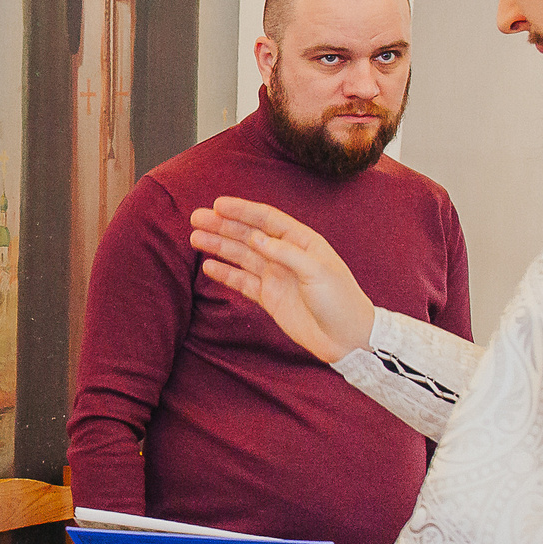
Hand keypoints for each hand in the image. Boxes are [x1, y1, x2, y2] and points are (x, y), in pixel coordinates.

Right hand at [188, 197, 374, 362]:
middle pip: (248, 235)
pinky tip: (208, 266)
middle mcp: (286, 256)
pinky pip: (242, 282)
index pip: (267, 220)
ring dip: (219, 247)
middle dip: (223, 226)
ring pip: (241, 256)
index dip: (243, 211)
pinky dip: (225, 274)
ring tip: (195, 238)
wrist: (347, 338)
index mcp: (302, 242)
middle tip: (196, 218)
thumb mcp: (318, 272)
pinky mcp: (269, 297)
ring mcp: (276, 276)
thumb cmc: (341, 300)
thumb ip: (286, 254)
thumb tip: (257, 239)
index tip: (218, 205)